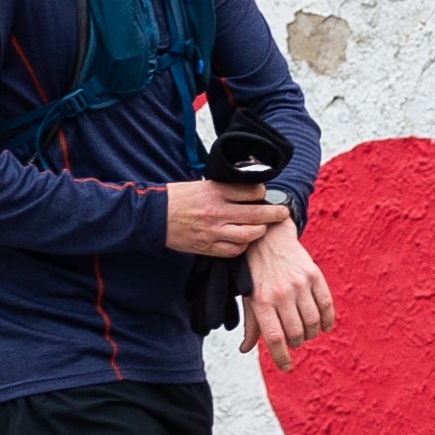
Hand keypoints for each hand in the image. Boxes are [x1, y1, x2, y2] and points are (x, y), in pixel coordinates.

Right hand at [163, 180, 285, 257]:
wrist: (153, 215)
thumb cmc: (177, 198)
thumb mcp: (201, 184)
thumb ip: (223, 188)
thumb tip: (247, 190)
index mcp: (215, 192)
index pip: (250, 191)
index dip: (262, 192)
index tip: (264, 194)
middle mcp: (216, 211)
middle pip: (255, 213)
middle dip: (274, 214)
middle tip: (282, 213)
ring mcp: (213, 231)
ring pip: (248, 235)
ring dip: (259, 231)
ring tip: (262, 228)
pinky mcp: (207, 247)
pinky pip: (234, 250)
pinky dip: (243, 246)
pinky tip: (243, 241)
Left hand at [239, 219, 335, 369]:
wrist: (268, 237)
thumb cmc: (256, 272)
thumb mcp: (248, 297)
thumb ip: (250, 325)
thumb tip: (244, 349)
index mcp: (261, 301)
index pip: (275, 338)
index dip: (281, 358)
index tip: (286, 367)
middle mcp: (281, 293)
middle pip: (296, 334)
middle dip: (295, 343)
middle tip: (293, 340)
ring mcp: (299, 284)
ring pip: (313, 323)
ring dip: (310, 334)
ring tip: (305, 332)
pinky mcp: (314, 275)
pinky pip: (326, 306)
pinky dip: (327, 321)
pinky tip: (323, 326)